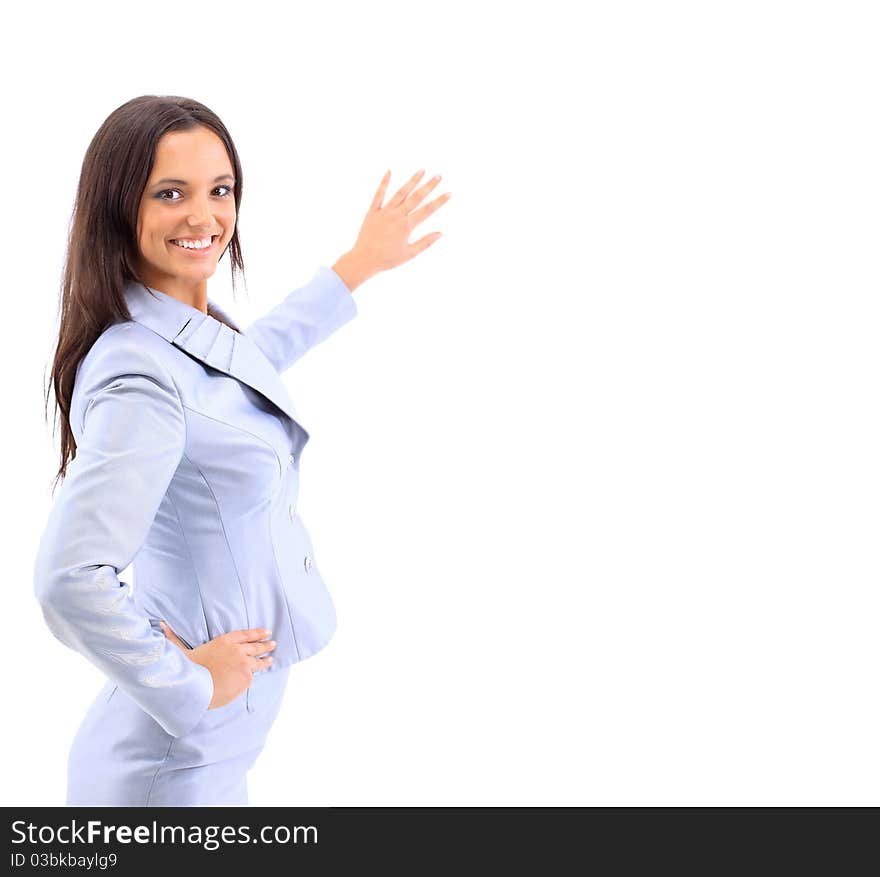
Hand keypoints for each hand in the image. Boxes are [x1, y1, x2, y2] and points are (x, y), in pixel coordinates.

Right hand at [160, 621, 275, 709]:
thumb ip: (174, 637)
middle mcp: (237, 650)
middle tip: (273, 643)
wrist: (196, 689)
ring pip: (258, 661)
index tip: (267, 631)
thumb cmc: (188, 670)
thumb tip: (160, 623)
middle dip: (265, 644)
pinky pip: (251, 677)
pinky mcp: (247, 677)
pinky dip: (252, 676)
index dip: (257, 632)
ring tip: (271, 658)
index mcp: (224, 641)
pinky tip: (257, 675)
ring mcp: (244, 663)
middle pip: (255, 646)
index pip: (245, 634)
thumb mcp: (181, 651)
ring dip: (265, 659)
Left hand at [333, 169, 450, 290]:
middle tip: (438, 176)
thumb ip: (425, 242)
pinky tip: (389, 172)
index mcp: (406, 226)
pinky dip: (384, 183)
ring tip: (421, 170)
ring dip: (412, 181)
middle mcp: (396, 216)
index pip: (427, 211)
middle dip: (428, 186)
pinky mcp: (373, 212)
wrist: (364, 259)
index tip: (448, 193)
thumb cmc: (387, 259)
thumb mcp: (409, 254)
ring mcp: (384, 212)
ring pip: (400, 193)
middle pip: (416, 197)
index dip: (439, 201)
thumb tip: (440, 233)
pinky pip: (379, 194)